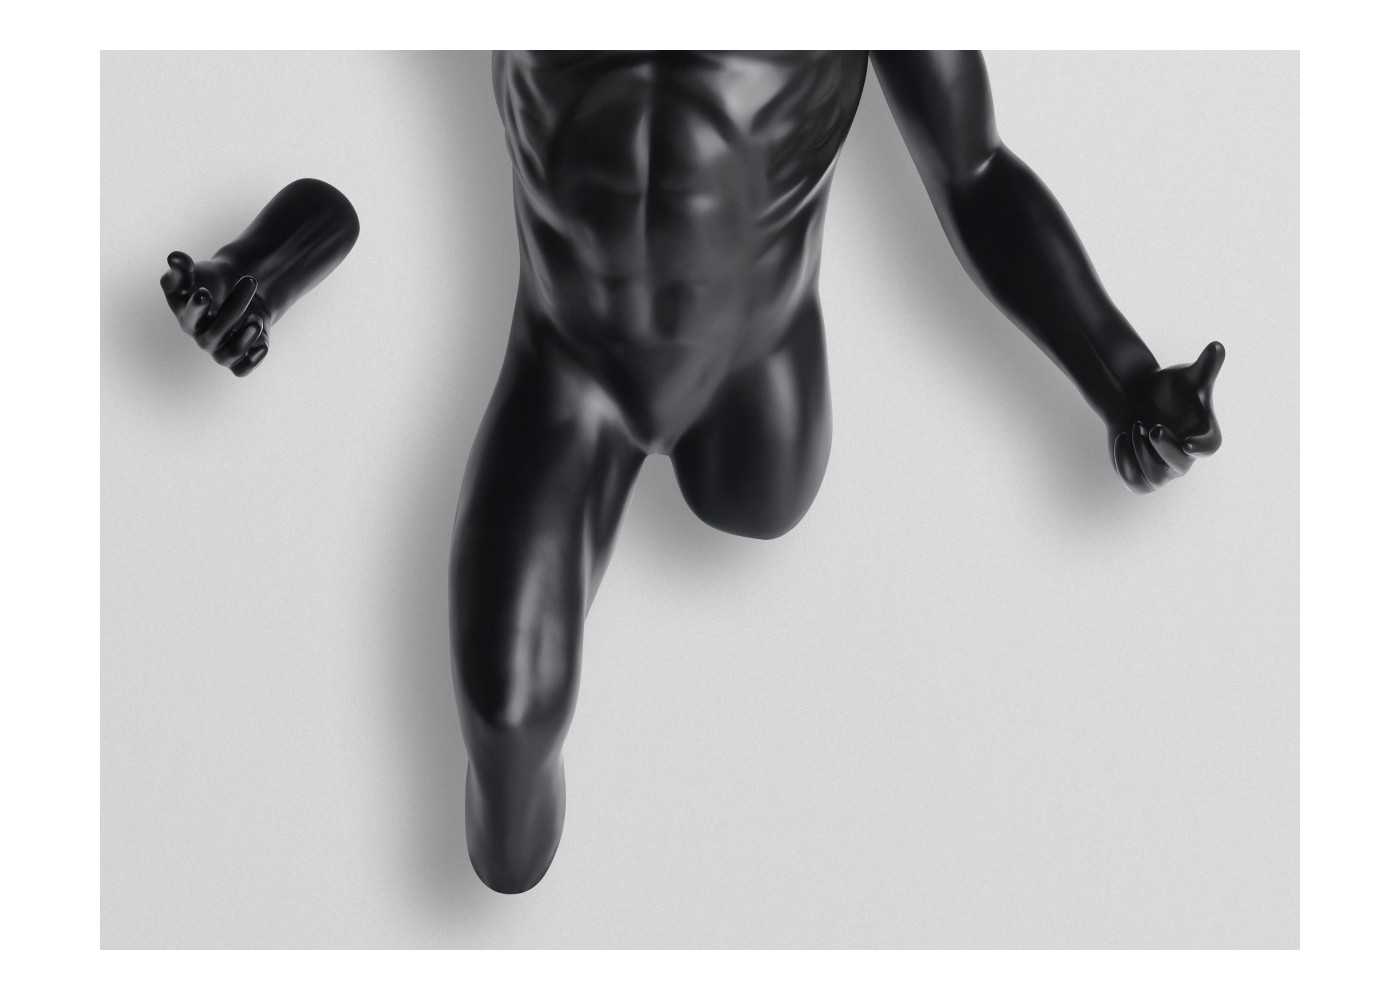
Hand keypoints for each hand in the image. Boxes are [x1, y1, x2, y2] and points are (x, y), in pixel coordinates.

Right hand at [160, 251, 270, 375]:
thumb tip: (175, 257)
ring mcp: (221, 350)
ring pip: (231, 353)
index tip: (204, 293)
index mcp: (187, 318)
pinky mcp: (239, 358)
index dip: (196, 309)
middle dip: (234, 307)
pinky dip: (252, 360)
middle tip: (250, 280)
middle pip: (216, 332)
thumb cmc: (207, 282)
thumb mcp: (193, 272)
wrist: (233, 291)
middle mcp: (203, 338)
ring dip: (245, 338)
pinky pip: (243, 369)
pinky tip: (262, 345)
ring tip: (257, 318)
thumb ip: (182, 267)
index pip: (189, 318)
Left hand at [1109, 342, 1223, 493]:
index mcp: (1204, 435)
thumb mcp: (1186, 377)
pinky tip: (1120, 437)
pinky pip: (1135, 482)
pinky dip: (1125, 462)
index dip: (1200, 448)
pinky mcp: (1143, 478)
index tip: (1188, 444)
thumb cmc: (1169, 389)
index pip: (1209, 447)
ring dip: (1142, 452)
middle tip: (1151, 427)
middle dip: (1165, 448)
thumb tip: (1217, 346)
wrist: (1138, 400)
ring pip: (1155, 475)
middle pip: (1180, 465)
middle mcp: (1186, 457)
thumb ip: (1205, 366)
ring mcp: (1164, 471)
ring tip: (1134, 424)